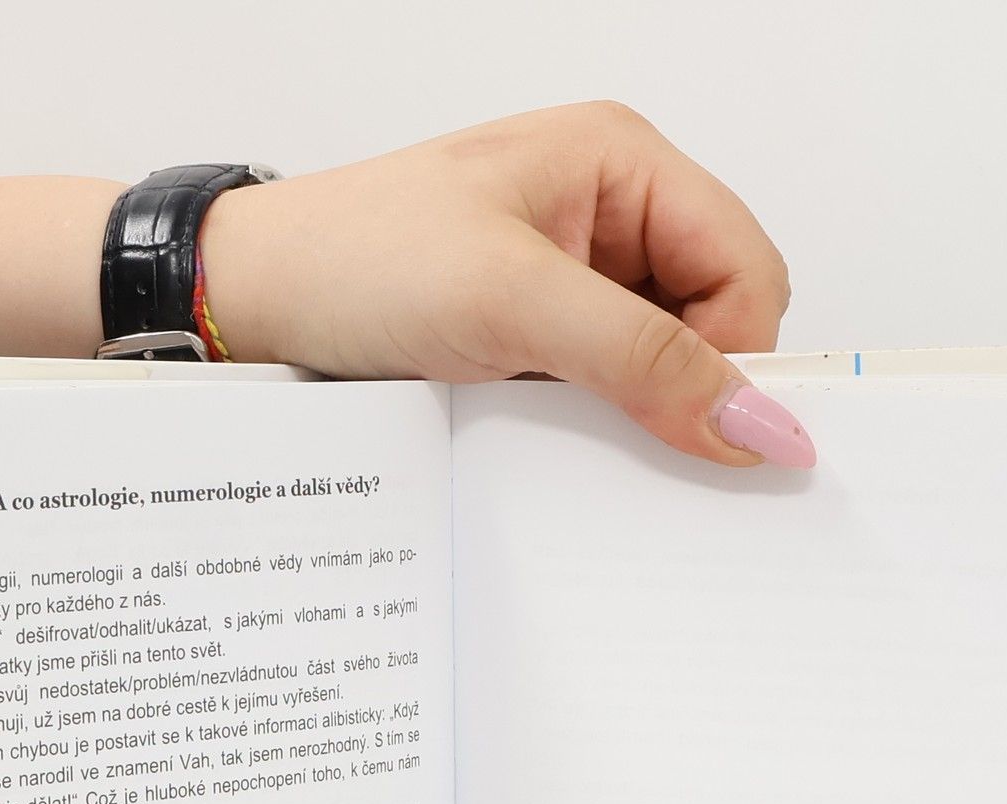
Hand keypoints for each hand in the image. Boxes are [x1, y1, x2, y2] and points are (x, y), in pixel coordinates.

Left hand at [201, 101, 813, 469]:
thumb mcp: (512, 303)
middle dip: (687, 388)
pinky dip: (591, 428)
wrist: (247, 304)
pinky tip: (546, 437)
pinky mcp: (534, 342)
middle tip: (631, 435)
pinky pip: (603, 396)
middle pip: (714, 323)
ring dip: (633, 414)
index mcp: (622, 163)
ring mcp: (570, 284)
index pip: (748, 269)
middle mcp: (607, 217)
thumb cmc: (355, 260)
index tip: (711, 433)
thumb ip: (644, 359)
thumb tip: (759, 423)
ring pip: (661, 369)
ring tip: (564, 425)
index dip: (740, 355)